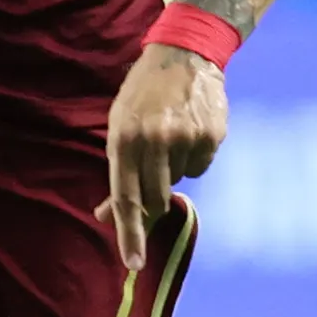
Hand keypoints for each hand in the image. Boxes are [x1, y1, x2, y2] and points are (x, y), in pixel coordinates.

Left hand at [99, 41, 226, 268]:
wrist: (184, 52)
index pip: (125, 198)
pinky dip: (194, 156)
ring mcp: (185, 138)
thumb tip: (105, 216)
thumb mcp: (119, 126)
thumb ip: (116, 173)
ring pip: (179, 181)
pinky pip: (200, 165)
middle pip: (155, 198)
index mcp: (124, 139)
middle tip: (155, 170)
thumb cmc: (143, 95)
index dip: (129, 234)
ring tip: (170, 135)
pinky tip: (189, 129)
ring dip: (173, 169)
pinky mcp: (211, 135)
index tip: (133, 263)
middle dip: (152, 198)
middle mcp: (154, 141)